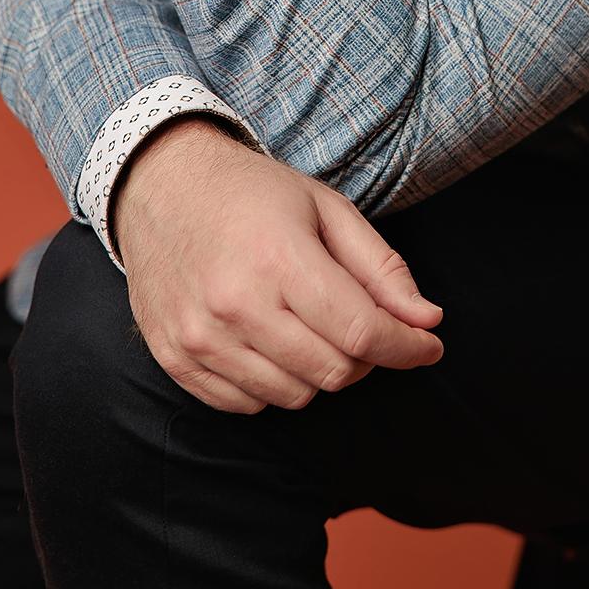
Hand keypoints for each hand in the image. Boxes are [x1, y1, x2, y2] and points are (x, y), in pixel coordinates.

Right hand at [112, 118, 445, 413]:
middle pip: (333, 372)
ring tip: (308, 324)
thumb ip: (381, 267)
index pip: (361, 332)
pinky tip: (269, 340)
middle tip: (360, 322)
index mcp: (279, 258)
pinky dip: (272, 382)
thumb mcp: (325, 208)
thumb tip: (427, 322)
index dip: (406, 347)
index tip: (427, 345)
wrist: (161, 184)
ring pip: (293, 395)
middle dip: (364, 356)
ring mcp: (200, 336)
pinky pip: (245, 404)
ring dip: (317, 370)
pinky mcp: (175, 357)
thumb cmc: (252, 193)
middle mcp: (236, 304)